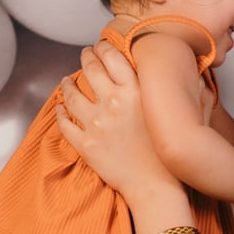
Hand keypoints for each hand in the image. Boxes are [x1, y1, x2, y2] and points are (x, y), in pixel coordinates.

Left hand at [55, 41, 181, 204]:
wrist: (157, 187)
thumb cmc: (169, 153)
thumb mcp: (173, 112)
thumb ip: (166, 88)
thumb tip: (169, 70)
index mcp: (135, 91)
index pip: (112, 57)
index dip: (103, 48)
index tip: (100, 46)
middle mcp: (113, 102)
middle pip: (90, 69)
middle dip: (85, 57)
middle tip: (84, 54)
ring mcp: (96, 123)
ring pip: (72, 94)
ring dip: (67, 84)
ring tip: (67, 80)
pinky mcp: (85, 144)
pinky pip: (65, 124)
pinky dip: (60, 113)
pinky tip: (60, 109)